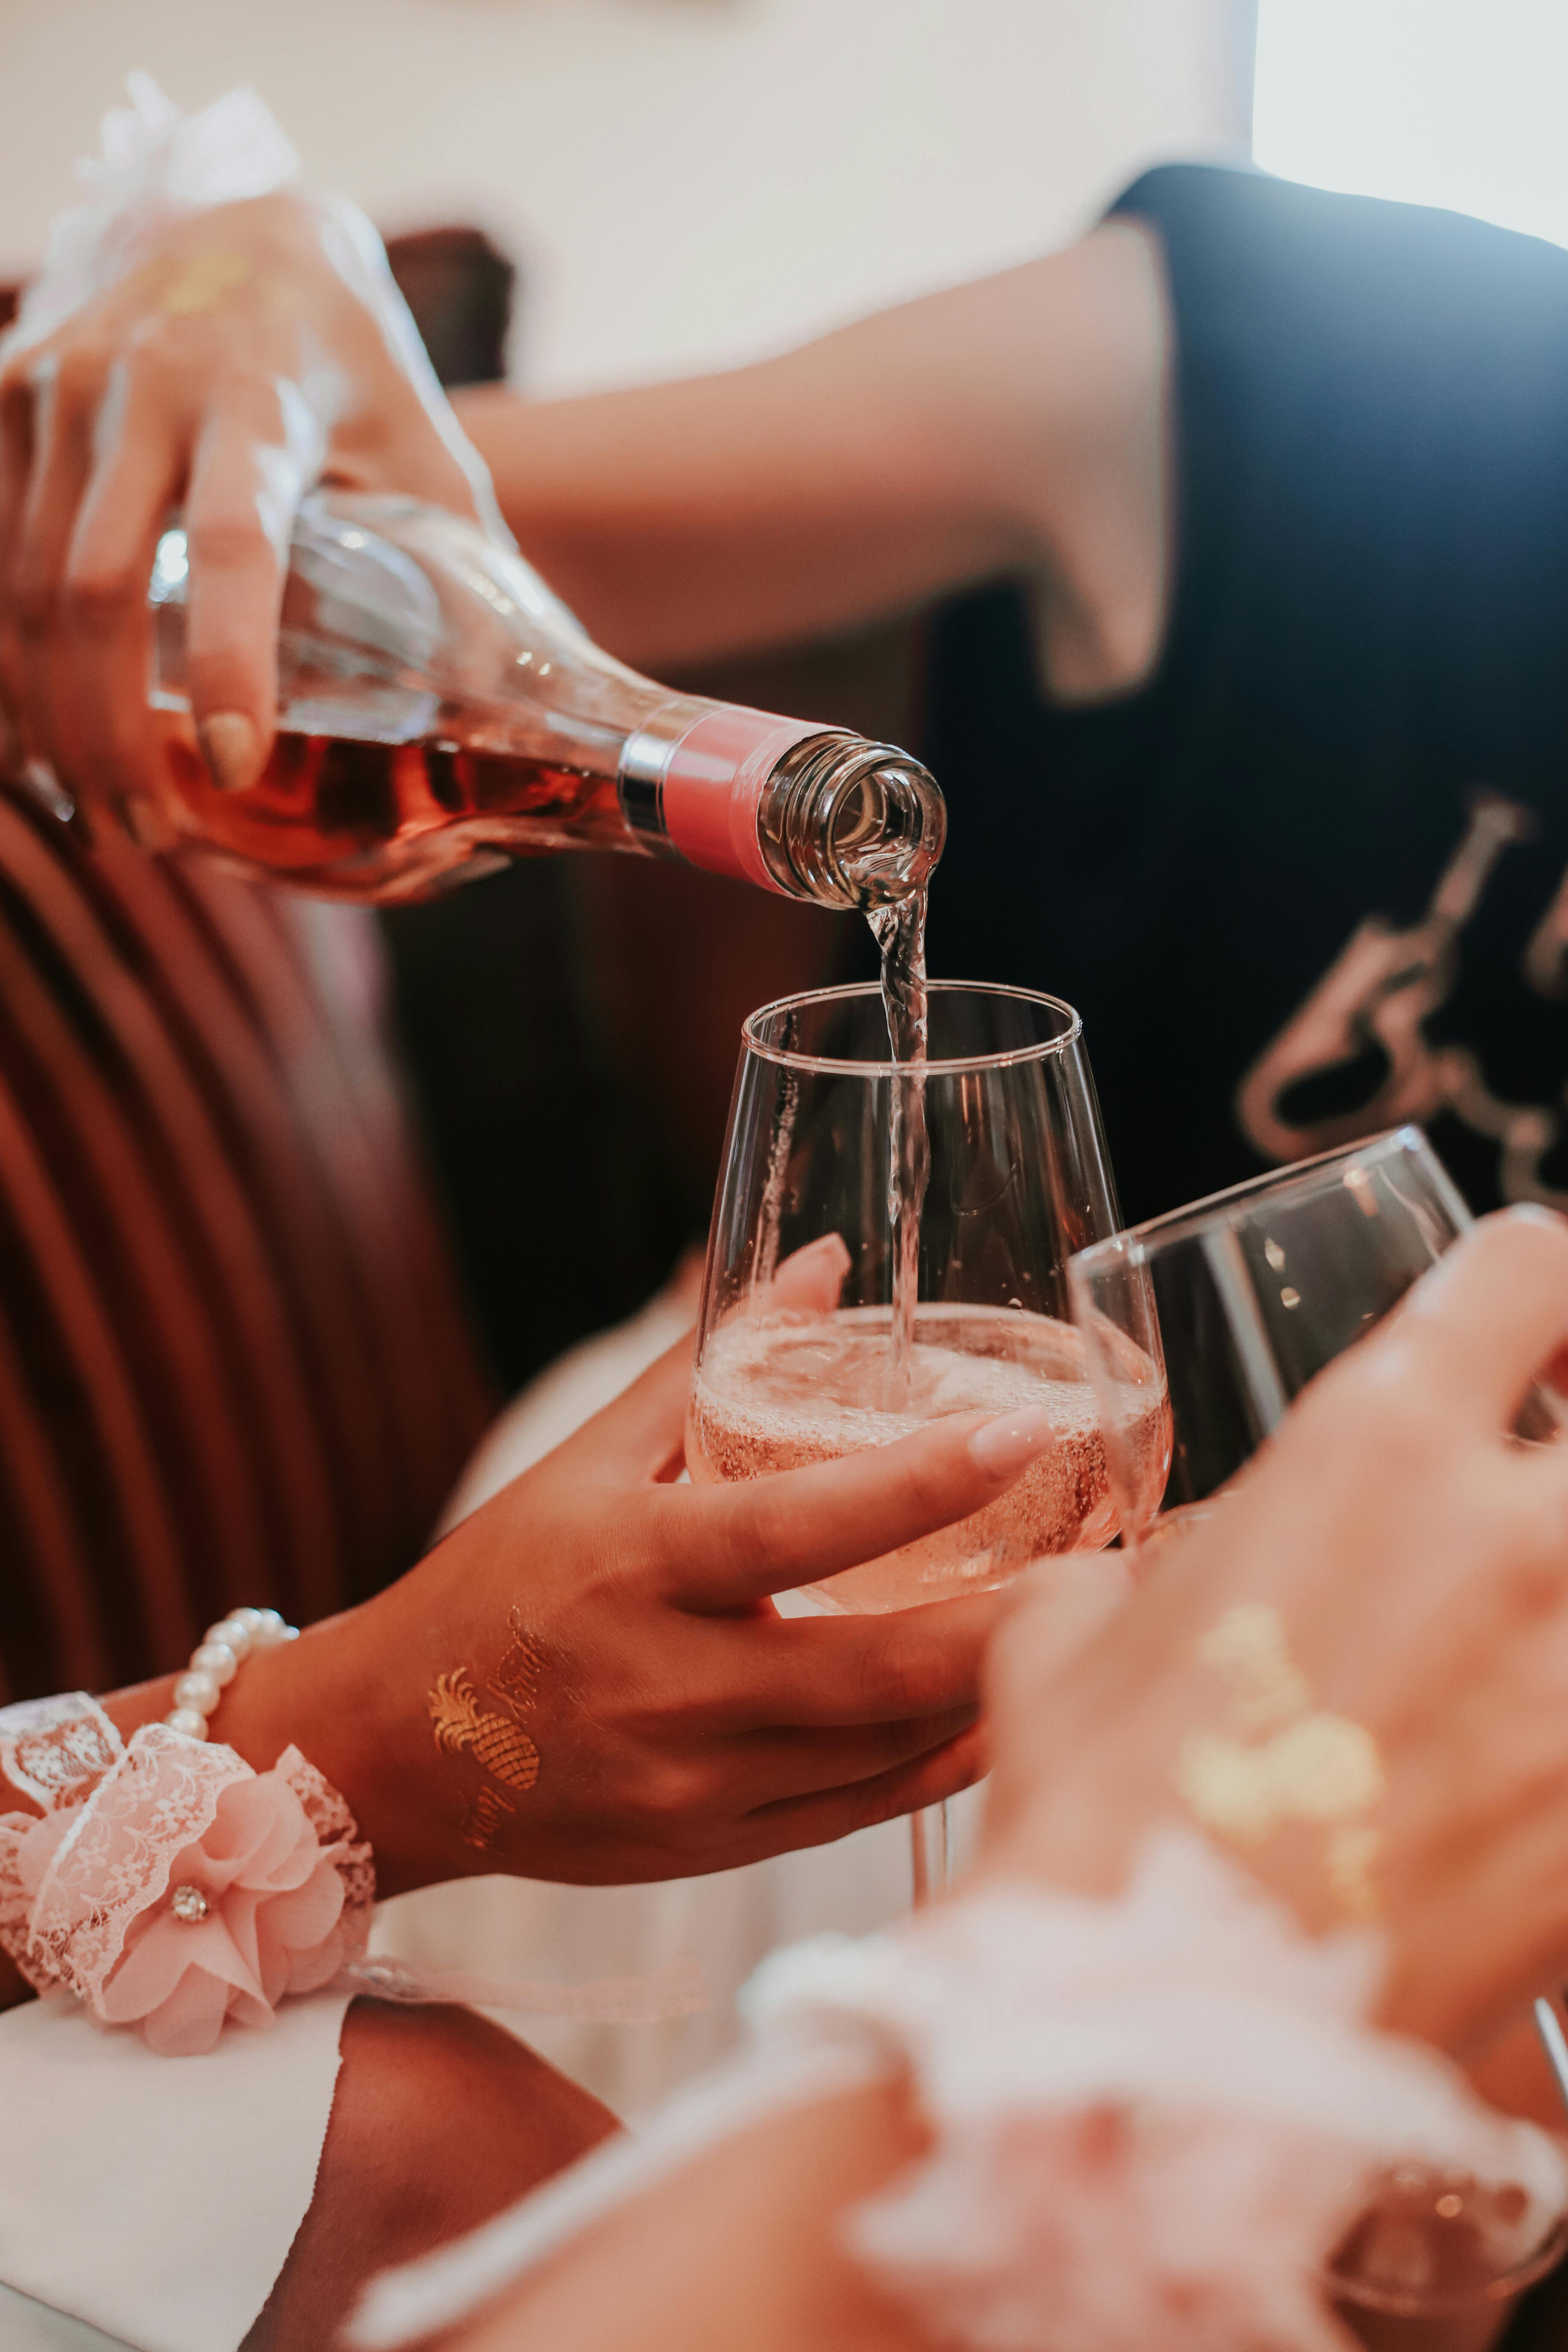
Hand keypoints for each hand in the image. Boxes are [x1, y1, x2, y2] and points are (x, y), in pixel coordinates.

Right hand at [0, 188, 491, 818]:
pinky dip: (8, 658)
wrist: (245, 228)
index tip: (232, 765)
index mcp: (257, 395)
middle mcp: (142, 383)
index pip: (230, 546)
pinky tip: (40, 741)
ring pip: (23, 585)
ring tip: (100, 811)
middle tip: (149, 835)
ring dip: (52, 715)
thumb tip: (514, 707)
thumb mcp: (421, 440)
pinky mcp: (6, 395)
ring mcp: (56, 385)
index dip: (231, 662)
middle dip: (110, 729)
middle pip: (95, 590)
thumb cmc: (353, 361)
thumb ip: (456, 561)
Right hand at [220, 1330, 1061, 1894]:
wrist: (387, 1754)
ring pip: (890, 1749)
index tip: (1026, 1436)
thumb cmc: (496, 1584)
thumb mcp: (585, 1462)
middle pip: (877, 1667)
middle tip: (1130, 1566)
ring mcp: (697, 1783)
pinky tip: (1013, 1715)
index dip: (915, 1484)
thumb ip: (709, 1364)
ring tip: (1104, 1633)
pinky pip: (864, 1810)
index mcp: (634, 1569)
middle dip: (1017, 1622)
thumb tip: (824, 1262)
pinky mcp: (713, 1847)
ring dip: (1005, 1694)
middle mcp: (669, 1686)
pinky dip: (946, 1764)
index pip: (794, 1528)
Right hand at [978, 1206, 1567, 2060]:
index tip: (1538, 1332)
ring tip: (1528, 1632)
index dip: (1541, 1286)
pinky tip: (1524, 1763)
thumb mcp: (1069, 1640)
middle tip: (1544, 1486)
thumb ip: (1133, 1578)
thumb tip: (1144, 1593)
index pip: (1529, 1275)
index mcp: (1373, 1451)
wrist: (1160, 2023)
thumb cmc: (1102, 1811)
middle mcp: (1513, 1538)